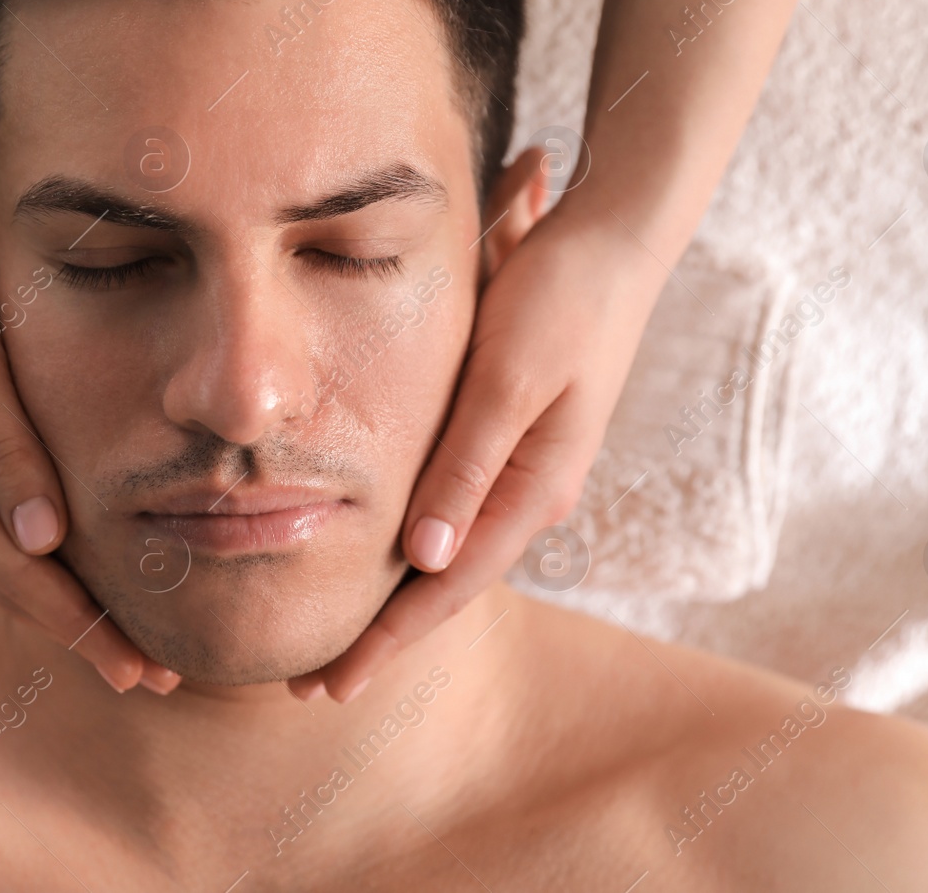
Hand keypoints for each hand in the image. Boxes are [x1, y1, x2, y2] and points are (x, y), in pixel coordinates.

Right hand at [0, 189, 178, 694]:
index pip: (16, 575)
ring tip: (130, 639)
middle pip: (14, 582)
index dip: (79, 625)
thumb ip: (6, 452)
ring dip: (71, 600)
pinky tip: (86, 572)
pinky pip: (7, 522)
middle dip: (83, 631)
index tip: (135, 667)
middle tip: (152, 678)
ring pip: (12, 559)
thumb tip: (45, 542)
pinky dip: (52, 557)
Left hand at [289, 201, 667, 700]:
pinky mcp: (511, 440)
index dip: (388, 640)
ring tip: (338, 639)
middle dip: (384, 637)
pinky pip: (456, 514)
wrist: (615, 242)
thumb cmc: (560, 300)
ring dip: (395, 600)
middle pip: (448, 584)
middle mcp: (532, 493)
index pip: (449, 587)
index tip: (331, 683)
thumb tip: (427, 558)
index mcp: (535, 489)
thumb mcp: (508, 379)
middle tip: (313, 684)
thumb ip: (467, 466)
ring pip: (451, 554)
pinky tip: (382, 565)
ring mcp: (525, 470)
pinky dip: (414, 551)